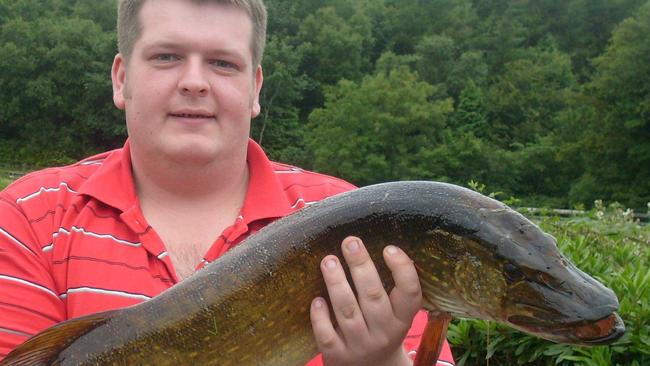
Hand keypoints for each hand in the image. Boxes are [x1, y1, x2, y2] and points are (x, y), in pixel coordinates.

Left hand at [310, 236, 422, 365]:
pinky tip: (317, 299)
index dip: (402, 270)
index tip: (389, 248)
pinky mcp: (338, 356)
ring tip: (328, 260)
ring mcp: (360, 345)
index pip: (410, 294)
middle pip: (373, 297)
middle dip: (361, 266)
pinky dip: (321, 317)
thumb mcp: (395, 313)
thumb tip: (370, 242)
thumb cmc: (382, 329)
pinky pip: (327, 335)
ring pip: (347, 312)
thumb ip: (389, 287)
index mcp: (402, 319)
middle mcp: (384, 332)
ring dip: (337, 284)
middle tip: (350, 241)